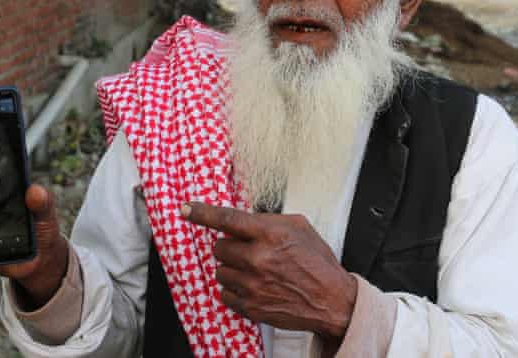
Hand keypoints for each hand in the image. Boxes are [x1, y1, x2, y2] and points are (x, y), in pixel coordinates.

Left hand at [182, 202, 357, 340]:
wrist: (332, 300)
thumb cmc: (317, 262)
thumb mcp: (299, 228)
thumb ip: (267, 221)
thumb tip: (242, 221)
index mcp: (269, 235)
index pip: (227, 219)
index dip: (202, 213)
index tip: (186, 210)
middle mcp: (258, 259)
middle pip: (219, 248)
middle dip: (229, 247)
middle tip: (247, 251)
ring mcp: (253, 285)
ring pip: (220, 271)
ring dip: (232, 269)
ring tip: (254, 271)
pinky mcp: (251, 307)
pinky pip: (225, 294)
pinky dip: (235, 290)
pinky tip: (254, 287)